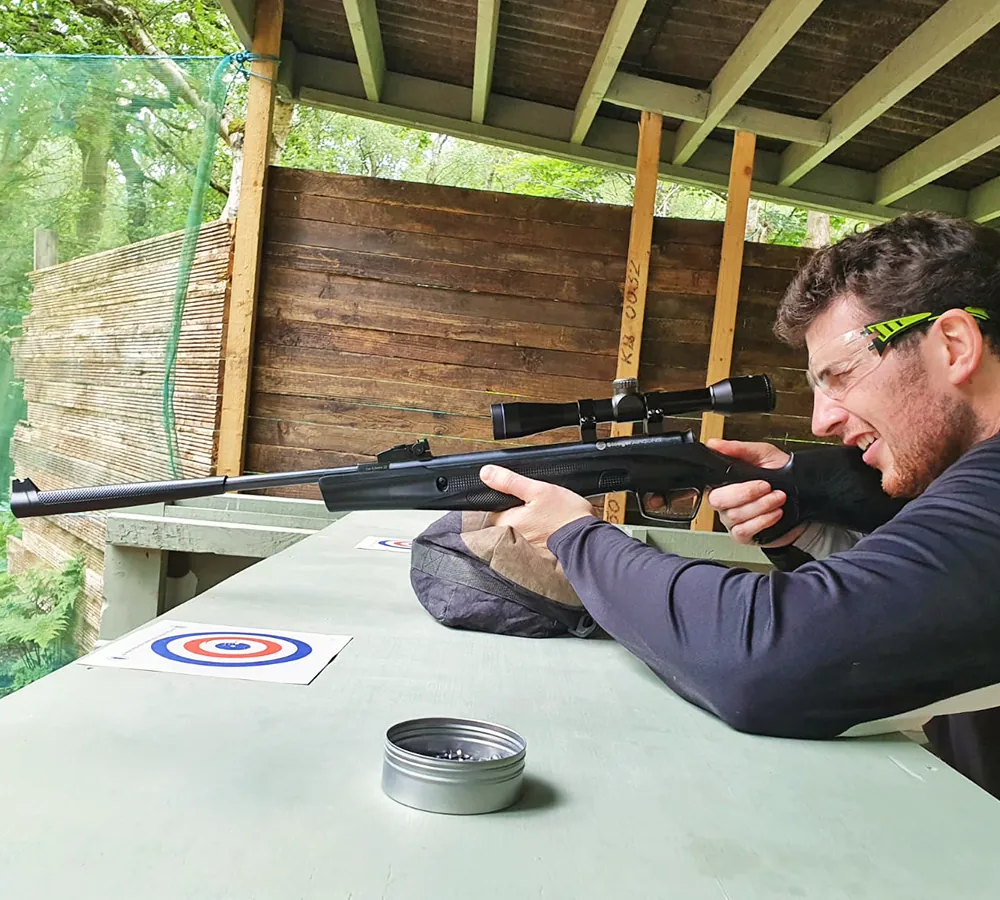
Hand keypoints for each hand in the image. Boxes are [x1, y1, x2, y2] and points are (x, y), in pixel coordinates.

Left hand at [479, 465, 596, 557]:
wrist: (587, 538)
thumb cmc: (565, 516)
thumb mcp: (537, 490)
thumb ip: (509, 481)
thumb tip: (486, 473)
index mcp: (507, 523)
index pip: (494, 508)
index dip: (505, 498)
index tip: (518, 495)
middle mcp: (512, 537)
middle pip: (507, 517)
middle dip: (519, 509)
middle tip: (538, 505)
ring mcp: (525, 546)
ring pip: (520, 526)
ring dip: (529, 519)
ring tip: (546, 515)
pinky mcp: (538, 550)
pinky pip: (532, 535)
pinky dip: (539, 529)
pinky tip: (550, 523)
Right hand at [704, 438, 806, 546]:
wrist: (802, 502)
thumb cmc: (782, 476)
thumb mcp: (764, 455)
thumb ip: (739, 449)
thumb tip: (715, 443)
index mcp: (725, 480)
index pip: (711, 480)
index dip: (723, 478)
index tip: (747, 473)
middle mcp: (724, 501)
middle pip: (718, 500)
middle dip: (746, 493)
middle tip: (766, 486)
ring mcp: (731, 519)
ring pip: (734, 515)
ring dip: (761, 505)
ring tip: (778, 497)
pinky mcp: (742, 535)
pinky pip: (743, 530)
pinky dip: (762, 521)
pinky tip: (775, 513)